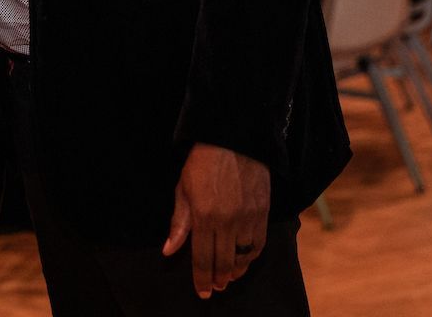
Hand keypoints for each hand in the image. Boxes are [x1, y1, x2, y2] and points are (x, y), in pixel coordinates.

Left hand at [161, 142, 269, 298]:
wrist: (233, 139)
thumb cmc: (202, 162)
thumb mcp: (183, 189)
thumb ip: (178, 222)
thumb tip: (169, 250)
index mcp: (203, 216)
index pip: (202, 258)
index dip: (201, 279)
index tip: (202, 292)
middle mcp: (227, 222)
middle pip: (223, 262)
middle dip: (218, 279)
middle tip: (215, 288)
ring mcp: (247, 218)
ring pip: (243, 257)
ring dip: (235, 271)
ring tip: (228, 277)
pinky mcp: (262, 213)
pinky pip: (259, 245)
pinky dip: (251, 257)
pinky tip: (244, 260)